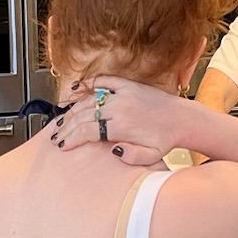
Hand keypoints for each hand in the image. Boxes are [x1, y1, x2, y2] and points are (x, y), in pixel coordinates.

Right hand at [48, 77, 190, 165]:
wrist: (181, 119)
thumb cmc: (166, 139)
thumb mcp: (151, 156)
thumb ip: (131, 157)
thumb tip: (112, 150)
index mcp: (123, 126)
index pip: (88, 131)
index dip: (71, 138)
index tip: (62, 145)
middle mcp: (120, 107)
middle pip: (84, 115)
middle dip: (67, 127)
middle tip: (56, 135)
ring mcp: (123, 93)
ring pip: (89, 99)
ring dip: (73, 109)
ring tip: (62, 120)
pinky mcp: (127, 85)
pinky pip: (103, 81)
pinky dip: (88, 84)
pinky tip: (76, 89)